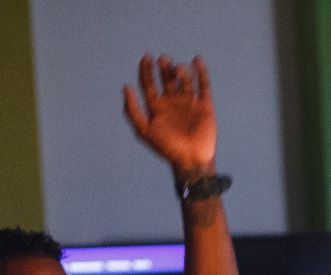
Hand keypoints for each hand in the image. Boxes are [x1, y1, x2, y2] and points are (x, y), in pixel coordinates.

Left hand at [123, 55, 216, 177]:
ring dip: (180, 71)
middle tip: (163, 60)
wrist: (191, 160)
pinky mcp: (204, 106)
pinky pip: (203, 86)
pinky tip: (196, 60)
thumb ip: (132, 110)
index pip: (149, 84)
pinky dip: (201, 72)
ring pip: (184, 80)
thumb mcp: (144, 130)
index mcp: (157, 108)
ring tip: (177, 69)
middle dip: (164, 68)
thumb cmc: (166, 148)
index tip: (146, 58)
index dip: (146, 70)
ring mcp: (189, 103)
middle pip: (166, 79)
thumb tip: (125, 87)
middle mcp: (172, 103)